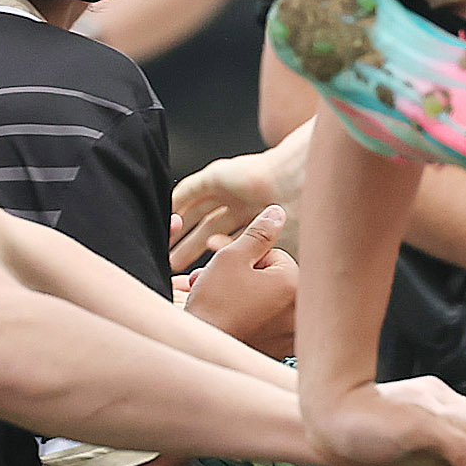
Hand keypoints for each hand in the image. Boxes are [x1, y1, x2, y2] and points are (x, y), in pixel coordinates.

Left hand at [171, 134, 303, 269]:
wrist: (302, 184)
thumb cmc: (300, 221)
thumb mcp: (285, 252)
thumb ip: (275, 266)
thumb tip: (282, 289)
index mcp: (262, 221)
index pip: (233, 245)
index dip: (216, 261)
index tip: (200, 278)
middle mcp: (244, 205)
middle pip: (210, 231)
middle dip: (190, 250)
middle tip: (173, 267)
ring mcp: (231, 190)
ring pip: (197, 213)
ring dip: (179, 230)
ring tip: (163, 247)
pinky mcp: (218, 176)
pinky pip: (189, 191)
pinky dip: (176, 204)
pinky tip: (164, 216)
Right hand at [180, 205, 298, 357]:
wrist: (198, 349)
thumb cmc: (213, 305)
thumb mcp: (232, 257)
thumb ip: (258, 233)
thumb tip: (277, 213)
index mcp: (293, 284)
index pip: (273, 256)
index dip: (244, 258)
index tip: (224, 267)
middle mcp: (298, 310)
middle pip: (271, 278)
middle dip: (243, 275)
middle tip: (217, 282)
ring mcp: (289, 333)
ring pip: (266, 300)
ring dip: (242, 295)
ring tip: (216, 298)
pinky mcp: (277, 350)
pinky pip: (266, 324)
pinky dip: (249, 317)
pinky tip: (228, 317)